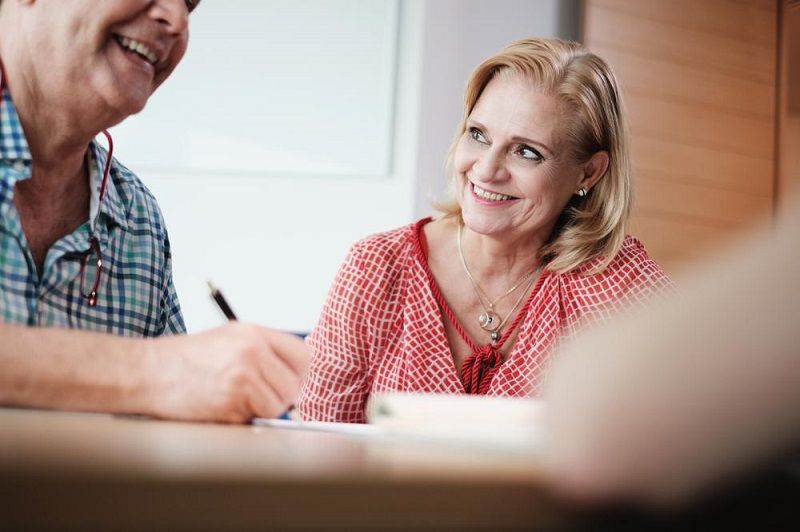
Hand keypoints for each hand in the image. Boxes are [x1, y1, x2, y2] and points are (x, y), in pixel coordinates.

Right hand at [145, 322, 309, 422]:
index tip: (288, 382)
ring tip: (239, 401)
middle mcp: (252, 350)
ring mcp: (243, 374)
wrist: (148, 371)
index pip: (303, 355)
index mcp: (254, 332)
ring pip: (280, 404)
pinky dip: (247, 419)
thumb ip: (263, 352)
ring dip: (265, 410)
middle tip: (261, 398)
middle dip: (283, 397)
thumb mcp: (229, 339)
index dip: (298, 374)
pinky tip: (225, 407)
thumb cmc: (185, 359)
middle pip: (295, 383)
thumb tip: (295, 376)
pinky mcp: (233, 399)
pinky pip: (258, 417)